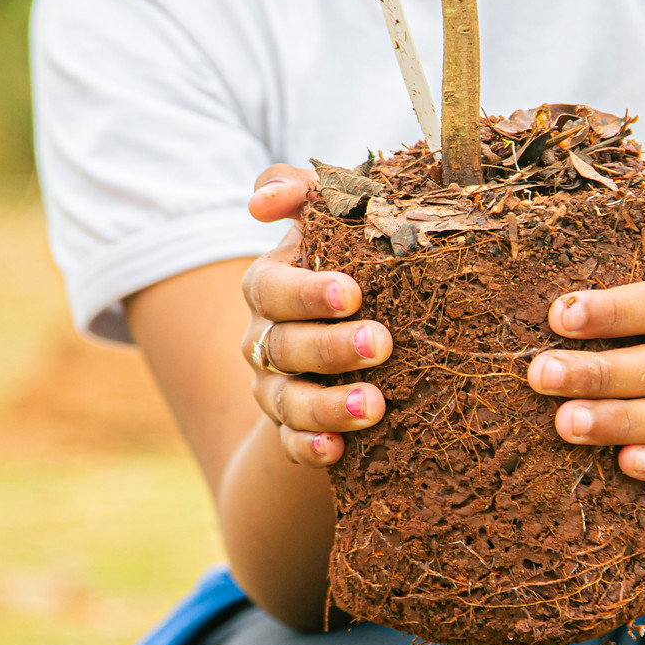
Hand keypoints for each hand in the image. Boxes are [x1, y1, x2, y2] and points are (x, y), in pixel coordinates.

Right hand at [240, 165, 393, 465]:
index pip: (272, 288)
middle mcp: (264, 338)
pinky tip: (337, 451)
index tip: (353, 292)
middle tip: (382, 342)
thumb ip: (307, 193)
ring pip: (288, 401)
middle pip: (283, 345)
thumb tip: (263, 200)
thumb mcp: (334, 223)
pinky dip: (311, 448)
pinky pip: (292, 445)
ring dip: (328, 405)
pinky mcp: (293, 430)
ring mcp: (274, 388)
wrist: (352, 342)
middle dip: (330, 346)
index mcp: (271, 285)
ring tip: (375, 406)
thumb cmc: (352, 264)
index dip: (307, 292)